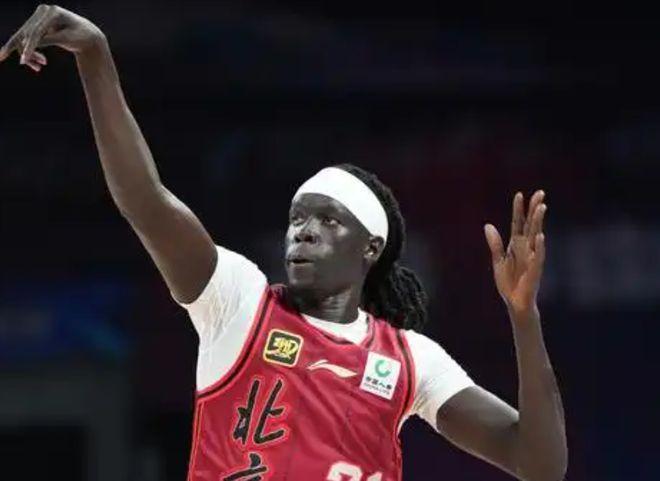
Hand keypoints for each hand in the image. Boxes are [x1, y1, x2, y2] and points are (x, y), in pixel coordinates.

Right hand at [0, 4, 103, 71]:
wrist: (88, 34)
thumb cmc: (81, 36)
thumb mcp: (69, 40)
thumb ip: (51, 39)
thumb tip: (26, 44)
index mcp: (53, 12)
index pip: (37, 32)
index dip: (29, 47)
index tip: (23, 60)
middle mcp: (43, 11)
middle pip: (27, 33)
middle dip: (27, 52)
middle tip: (26, 65)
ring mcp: (39, 16)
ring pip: (24, 36)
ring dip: (29, 54)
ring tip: (39, 67)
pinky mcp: (37, 23)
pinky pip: (27, 38)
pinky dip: (28, 50)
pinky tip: (31, 61)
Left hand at [484, 190, 546, 317]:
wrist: (515, 303)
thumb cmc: (508, 282)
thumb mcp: (498, 261)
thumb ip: (495, 244)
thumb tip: (488, 225)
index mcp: (516, 245)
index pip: (518, 223)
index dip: (519, 210)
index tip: (520, 194)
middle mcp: (526, 248)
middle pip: (531, 225)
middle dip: (535, 209)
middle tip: (540, 193)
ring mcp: (532, 257)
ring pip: (536, 236)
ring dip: (539, 222)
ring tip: (542, 207)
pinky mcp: (535, 269)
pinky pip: (538, 256)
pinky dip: (539, 246)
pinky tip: (541, 236)